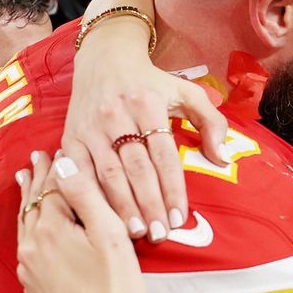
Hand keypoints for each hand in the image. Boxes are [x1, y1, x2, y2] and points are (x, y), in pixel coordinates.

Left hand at [16, 152, 151, 292]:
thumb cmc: (117, 290)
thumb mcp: (110, 235)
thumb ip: (85, 195)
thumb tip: (63, 161)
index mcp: (50, 228)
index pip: (53, 187)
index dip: (57, 166)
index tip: (55, 147)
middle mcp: (32, 246)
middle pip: (34, 203)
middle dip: (38, 179)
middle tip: (37, 157)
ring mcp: (30, 270)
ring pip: (26, 225)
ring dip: (29, 201)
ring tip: (25, 181)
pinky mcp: (34, 289)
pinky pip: (27, 247)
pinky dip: (29, 227)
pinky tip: (32, 227)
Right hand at [65, 0, 226, 239]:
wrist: (103, 58)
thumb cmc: (150, 82)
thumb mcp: (186, 92)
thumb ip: (210, 122)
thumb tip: (223, 158)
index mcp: (148, 103)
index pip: (163, 154)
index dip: (172, 188)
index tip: (180, 218)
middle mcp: (116, 114)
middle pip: (135, 168)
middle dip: (148, 204)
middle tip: (159, 234)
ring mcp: (90, 127)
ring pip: (107, 173)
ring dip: (122, 207)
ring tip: (136, 233)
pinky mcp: (69, 136)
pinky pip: (79, 173)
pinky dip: (91, 197)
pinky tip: (101, 218)